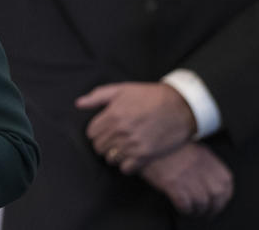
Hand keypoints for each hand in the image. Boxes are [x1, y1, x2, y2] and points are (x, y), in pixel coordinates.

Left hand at [76, 82, 194, 172]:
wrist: (180, 107)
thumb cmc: (150, 96)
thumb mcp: (122, 89)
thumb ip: (98, 96)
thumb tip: (79, 104)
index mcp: (113, 115)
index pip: (91, 133)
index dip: (96, 132)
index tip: (103, 130)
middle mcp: (121, 131)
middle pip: (99, 147)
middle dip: (103, 143)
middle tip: (112, 139)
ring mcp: (133, 145)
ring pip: (110, 158)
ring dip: (113, 154)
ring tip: (121, 147)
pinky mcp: (146, 156)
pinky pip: (125, 168)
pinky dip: (125, 164)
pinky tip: (130, 156)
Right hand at [140, 142, 233, 215]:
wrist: (142, 140)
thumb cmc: (165, 144)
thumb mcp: (189, 147)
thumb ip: (203, 161)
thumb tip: (210, 178)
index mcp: (206, 157)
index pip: (226, 181)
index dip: (225, 195)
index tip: (219, 201)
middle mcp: (199, 167)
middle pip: (217, 195)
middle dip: (214, 208)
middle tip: (208, 212)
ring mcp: (186, 175)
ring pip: (202, 202)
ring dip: (198, 210)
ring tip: (193, 211)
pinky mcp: (172, 183)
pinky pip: (185, 204)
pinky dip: (185, 209)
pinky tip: (181, 207)